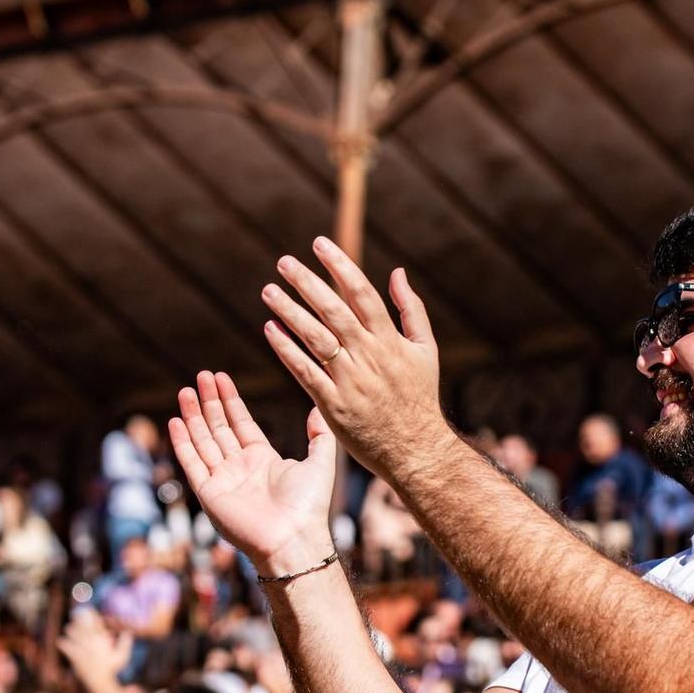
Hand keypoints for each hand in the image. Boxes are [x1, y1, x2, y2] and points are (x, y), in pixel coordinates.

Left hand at [57, 611, 132, 686]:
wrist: (99, 681)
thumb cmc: (112, 669)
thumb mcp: (122, 656)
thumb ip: (125, 643)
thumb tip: (128, 632)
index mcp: (102, 640)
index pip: (96, 623)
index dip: (92, 615)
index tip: (89, 609)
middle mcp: (91, 642)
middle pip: (83, 626)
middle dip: (79, 618)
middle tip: (76, 613)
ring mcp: (82, 649)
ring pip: (74, 635)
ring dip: (71, 630)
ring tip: (69, 628)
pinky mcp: (75, 656)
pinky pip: (67, 647)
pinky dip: (63, 644)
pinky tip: (60, 641)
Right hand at [168, 370, 337, 575]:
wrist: (292, 538)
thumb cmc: (308, 505)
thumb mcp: (321, 462)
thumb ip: (319, 435)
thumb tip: (318, 409)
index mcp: (263, 459)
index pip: (241, 423)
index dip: (230, 401)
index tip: (220, 378)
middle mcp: (240, 468)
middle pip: (219, 428)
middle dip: (209, 402)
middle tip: (200, 376)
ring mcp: (222, 480)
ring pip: (203, 441)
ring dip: (193, 416)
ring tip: (186, 390)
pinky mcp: (209, 494)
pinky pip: (192, 464)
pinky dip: (183, 443)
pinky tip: (176, 421)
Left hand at [258, 238, 451, 481]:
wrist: (416, 449)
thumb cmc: (419, 397)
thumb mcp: (425, 349)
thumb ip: (411, 309)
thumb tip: (396, 272)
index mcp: (390, 340)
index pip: (362, 293)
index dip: (340, 266)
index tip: (319, 244)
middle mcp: (369, 356)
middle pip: (334, 311)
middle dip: (307, 283)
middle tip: (283, 262)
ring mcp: (350, 381)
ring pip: (315, 338)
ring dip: (290, 312)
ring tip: (268, 291)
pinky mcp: (334, 405)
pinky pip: (305, 372)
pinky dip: (287, 350)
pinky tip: (270, 330)